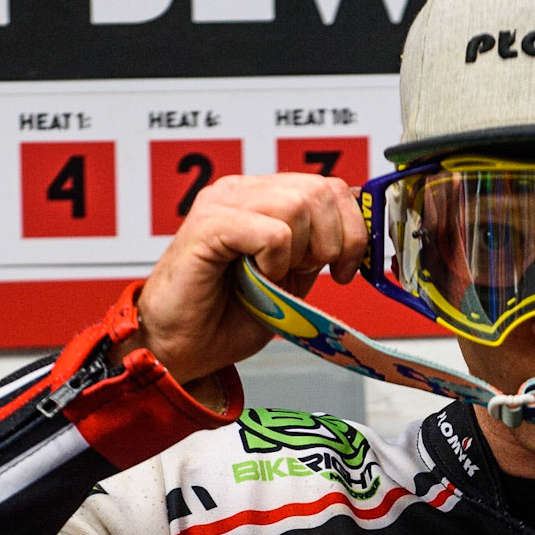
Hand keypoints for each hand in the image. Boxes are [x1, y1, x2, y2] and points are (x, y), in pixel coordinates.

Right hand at [116, 172, 367, 393]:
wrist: (180, 348)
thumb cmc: (225, 318)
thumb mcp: (289, 281)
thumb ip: (316, 253)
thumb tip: (354, 236)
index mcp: (263, 198)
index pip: (330, 186)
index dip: (351, 229)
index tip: (342, 270)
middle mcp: (242, 192)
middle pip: (320, 190)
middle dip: (332, 242)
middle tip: (307, 276)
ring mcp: (222, 204)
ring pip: (299, 206)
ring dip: (300, 253)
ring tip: (274, 278)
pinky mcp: (208, 225)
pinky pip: (272, 232)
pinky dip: (276, 262)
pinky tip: (257, 278)